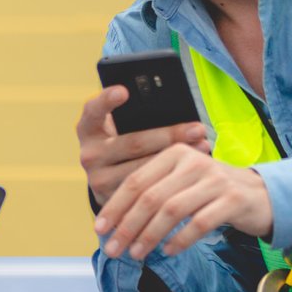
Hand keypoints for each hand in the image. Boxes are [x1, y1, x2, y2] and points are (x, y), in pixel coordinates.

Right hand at [76, 85, 211, 206]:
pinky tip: (193, 171)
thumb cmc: (125, 139)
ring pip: (142, 170)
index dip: (107, 100)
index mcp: (88, 127)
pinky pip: (146, 191)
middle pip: (133, 143)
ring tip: (203, 147)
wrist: (110, 177)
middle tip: (198, 128)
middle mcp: (88, 153)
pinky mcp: (111, 201)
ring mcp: (97, 179)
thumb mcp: (124, 126)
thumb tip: (175, 109)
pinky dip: (170, 179)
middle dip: (170, 136)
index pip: (93, 110)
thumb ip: (138, 116)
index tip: (125, 90)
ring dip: (176, 159)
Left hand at [93, 144, 272, 259]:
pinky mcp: (232, 199)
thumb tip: (113, 225)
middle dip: (128, 226)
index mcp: (174, 154)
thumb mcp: (180, 184)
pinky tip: (169, 252)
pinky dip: (180, 239)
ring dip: (150, 236)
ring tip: (137, 254)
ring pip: (172, 210)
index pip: (136, 181)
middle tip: (114, 250)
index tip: (99, 230)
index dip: (115, 207)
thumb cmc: (210, 193)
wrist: (261, 194)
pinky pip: (199, 223)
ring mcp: (214, 180)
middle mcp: (193, 162)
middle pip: (151, 197)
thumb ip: (152, 195)